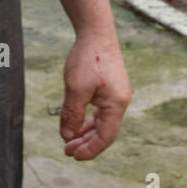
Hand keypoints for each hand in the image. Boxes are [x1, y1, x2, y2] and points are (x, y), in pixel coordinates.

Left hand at [59, 31, 130, 160]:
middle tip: (67, 150)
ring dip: (86, 132)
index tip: (73, 156)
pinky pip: (100, 110)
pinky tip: (77, 123)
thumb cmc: (88, 58)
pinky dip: (88, 119)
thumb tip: (67, 136)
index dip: (90, 150)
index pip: (105, 137)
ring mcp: (115, 94)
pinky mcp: (109, 87)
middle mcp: (119, 101)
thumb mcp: (75, 89)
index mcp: (116, 104)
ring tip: (70, 140)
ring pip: (102, 121)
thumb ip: (72, 115)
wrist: (96, 31)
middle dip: (86, 143)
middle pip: (104, 131)